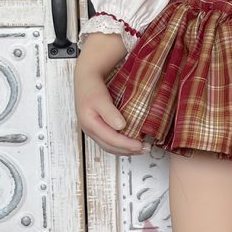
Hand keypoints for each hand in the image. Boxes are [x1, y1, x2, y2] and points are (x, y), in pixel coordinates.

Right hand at [74, 39, 146, 156]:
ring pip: (109, 147)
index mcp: (90, 124)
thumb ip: (110, 113)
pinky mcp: (97, 129)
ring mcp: (93, 131)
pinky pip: (109, 142)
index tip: (140, 145)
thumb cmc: (92, 88)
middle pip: (110, 147)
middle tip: (145, 149)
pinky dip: (120, 145)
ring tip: (140, 149)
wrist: (85, 80)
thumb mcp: (101, 98)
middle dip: (128, 150)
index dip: (126, 144)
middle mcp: (90, 130)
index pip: (110, 140)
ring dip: (125, 150)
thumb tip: (121, 126)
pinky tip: (129, 143)